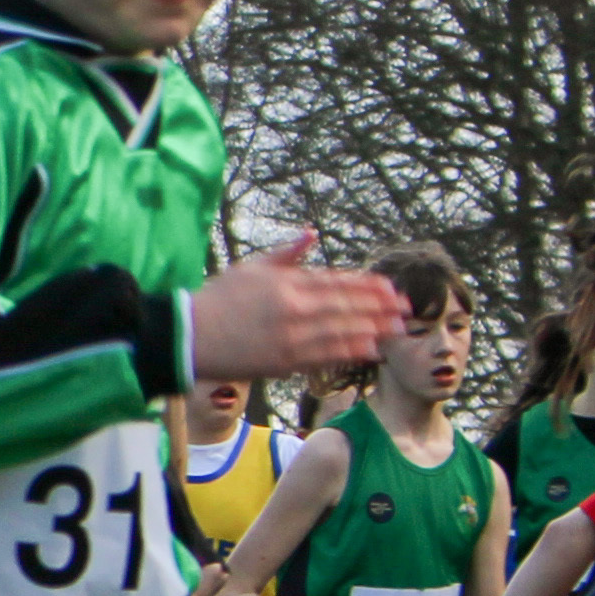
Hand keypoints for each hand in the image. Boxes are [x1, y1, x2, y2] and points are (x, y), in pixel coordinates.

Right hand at [185, 234, 404, 383]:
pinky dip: (350, 351)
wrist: (190, 337)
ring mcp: (291, 337)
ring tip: (395, 328)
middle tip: (404, 308)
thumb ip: (287, 254)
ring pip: (342, 332)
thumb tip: (311, 234)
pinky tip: (369, 348)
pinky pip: (326, 356)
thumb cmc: (217, 300)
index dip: (366, 286)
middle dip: (379, 307)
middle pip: (346, 306)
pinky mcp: (285, 362)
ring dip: (372, 329)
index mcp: (286, 283)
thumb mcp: (251, 268)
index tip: (388, 287)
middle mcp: (294, 308)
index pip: (336, 282)